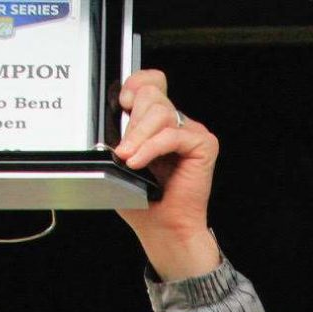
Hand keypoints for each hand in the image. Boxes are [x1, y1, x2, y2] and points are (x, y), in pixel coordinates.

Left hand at [112, 70, 222, 281]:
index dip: (136, 83)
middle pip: (152, 96)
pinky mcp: (204, 144)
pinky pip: (171, 135)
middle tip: (124, 149)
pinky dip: (151, 148)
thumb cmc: (144, 200)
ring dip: (139, 137)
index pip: (150, 82)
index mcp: (158, 121)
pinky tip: (138, 162)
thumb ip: (119, 133)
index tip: (123, 102)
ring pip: (161, 113)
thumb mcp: (122, 158)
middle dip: (132, 123)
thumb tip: (108, 116)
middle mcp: (176, 123)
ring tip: (129, 158)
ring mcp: (192, 132)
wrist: (163, 227)